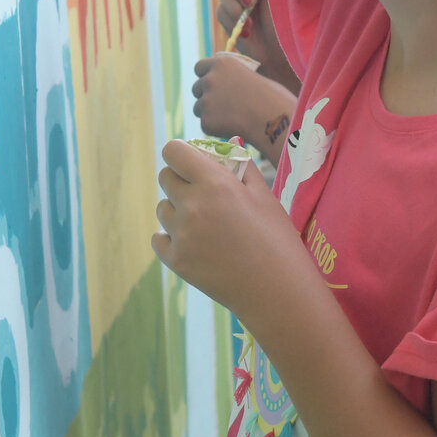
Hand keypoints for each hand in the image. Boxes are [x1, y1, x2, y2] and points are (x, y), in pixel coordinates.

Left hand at [156, 138, 314, 311]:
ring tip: (203, 223)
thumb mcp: (264, 195)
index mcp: (214, 183)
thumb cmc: (277, 238)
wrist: (277, 289)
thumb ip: (241, 166)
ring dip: (176, 209)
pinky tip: (191, 241)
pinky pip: (159, 238)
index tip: (192, 163)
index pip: (173, 152)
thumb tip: (227, 147)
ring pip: (162, 208)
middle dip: (180, 180)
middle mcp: (192, 206)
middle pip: (165, 178)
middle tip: (203, 194)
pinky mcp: (176, 261)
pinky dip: (170, 237)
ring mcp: (181, 235)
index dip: (181, 154)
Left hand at [192, 54, 298, 156]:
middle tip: (221, 105)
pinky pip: (207, 125)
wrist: (274, 120)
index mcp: (222, 64)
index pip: (199, 67)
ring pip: (199, 108)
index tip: (211, 84)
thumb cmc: (272, 98)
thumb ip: (233, 79)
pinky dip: (216, 128)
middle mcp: (210, 80)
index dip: (205, 76)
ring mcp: (205, 101)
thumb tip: (226, 88)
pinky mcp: (206, 121)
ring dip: (210, 113)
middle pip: (196, 88)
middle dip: (206, 95)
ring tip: (232, 119)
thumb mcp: (252, 76)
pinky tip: (234, 128)